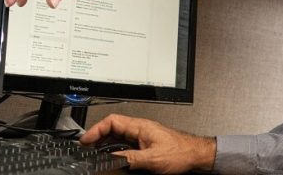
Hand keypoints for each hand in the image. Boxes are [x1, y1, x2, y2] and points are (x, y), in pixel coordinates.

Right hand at [81, 114, 215, 173]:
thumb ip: (130, 158)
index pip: (112, 121)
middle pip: (113, 128)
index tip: (86, 141)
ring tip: (96, 154)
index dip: (96, 129)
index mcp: (140, 126)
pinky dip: (116, 150)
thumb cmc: (181, 152)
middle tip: (87, 149)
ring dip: (106, 144)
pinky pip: (126, 145)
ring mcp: (144, 136)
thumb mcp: (152, 158)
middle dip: (98, 137)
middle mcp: (141, 129)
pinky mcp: (147, 145)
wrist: (197, 155)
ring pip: (119, 137)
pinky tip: (113, 158)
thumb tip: (111, 160)